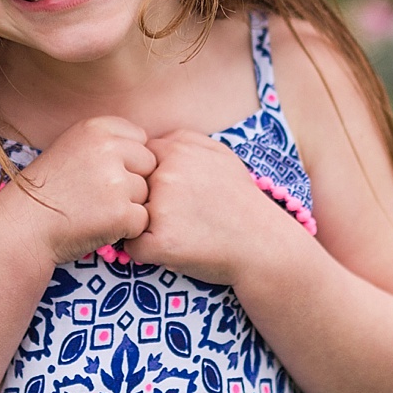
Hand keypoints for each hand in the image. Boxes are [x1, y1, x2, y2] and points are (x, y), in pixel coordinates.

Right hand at [5, 116, 155, 264]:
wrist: (23, 226)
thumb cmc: (47, 190)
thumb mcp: (71, 147)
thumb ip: (107, 142)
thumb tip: (149, 148)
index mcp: (95, 128)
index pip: (140, 138)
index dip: (127, 159)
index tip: (102, 173)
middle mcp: (107, 149)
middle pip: (148, 164)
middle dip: (132, 182)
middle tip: (99, 196)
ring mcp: (115, 182)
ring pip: (146, 193)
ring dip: (128, 206)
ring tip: (95, 211)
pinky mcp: (121, 213)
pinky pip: (142, 221)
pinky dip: (126, 229)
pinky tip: (99, 226)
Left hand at [127, 130, 299, 283]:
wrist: (264, 244)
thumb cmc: (241, 200)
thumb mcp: (221, 154)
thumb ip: (183, 140)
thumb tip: (149, 142)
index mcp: (177, 150)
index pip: (137, 160)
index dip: (149, 179)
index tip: (172, 193)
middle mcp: (166, 175)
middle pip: (130, 187)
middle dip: (145, 201)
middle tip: (177, 215)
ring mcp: (162, 208)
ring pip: (129, 215)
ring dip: (144, 225)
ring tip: (177, 231)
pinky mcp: (161, 242)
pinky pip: (134, 247)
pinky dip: (147, 252)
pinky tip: (173, 249)